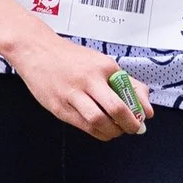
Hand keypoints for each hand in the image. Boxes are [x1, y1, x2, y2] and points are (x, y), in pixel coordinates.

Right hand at [10, 22, 149, 138]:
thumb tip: (146, 107)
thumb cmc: (70, 58)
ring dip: (112, 131)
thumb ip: (125, 82)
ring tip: (116, 130)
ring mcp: (72, 94)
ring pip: (99, 121)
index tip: (143, 118)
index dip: (139, 110)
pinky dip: (97, 132)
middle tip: (133, 128)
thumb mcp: (101, 63)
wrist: (36, 51)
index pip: (129, 92)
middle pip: (116, 108)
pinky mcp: (59, 107)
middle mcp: (89, 79)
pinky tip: (100, 129)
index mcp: (103, 67)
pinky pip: (83, 126)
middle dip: (129, 124)